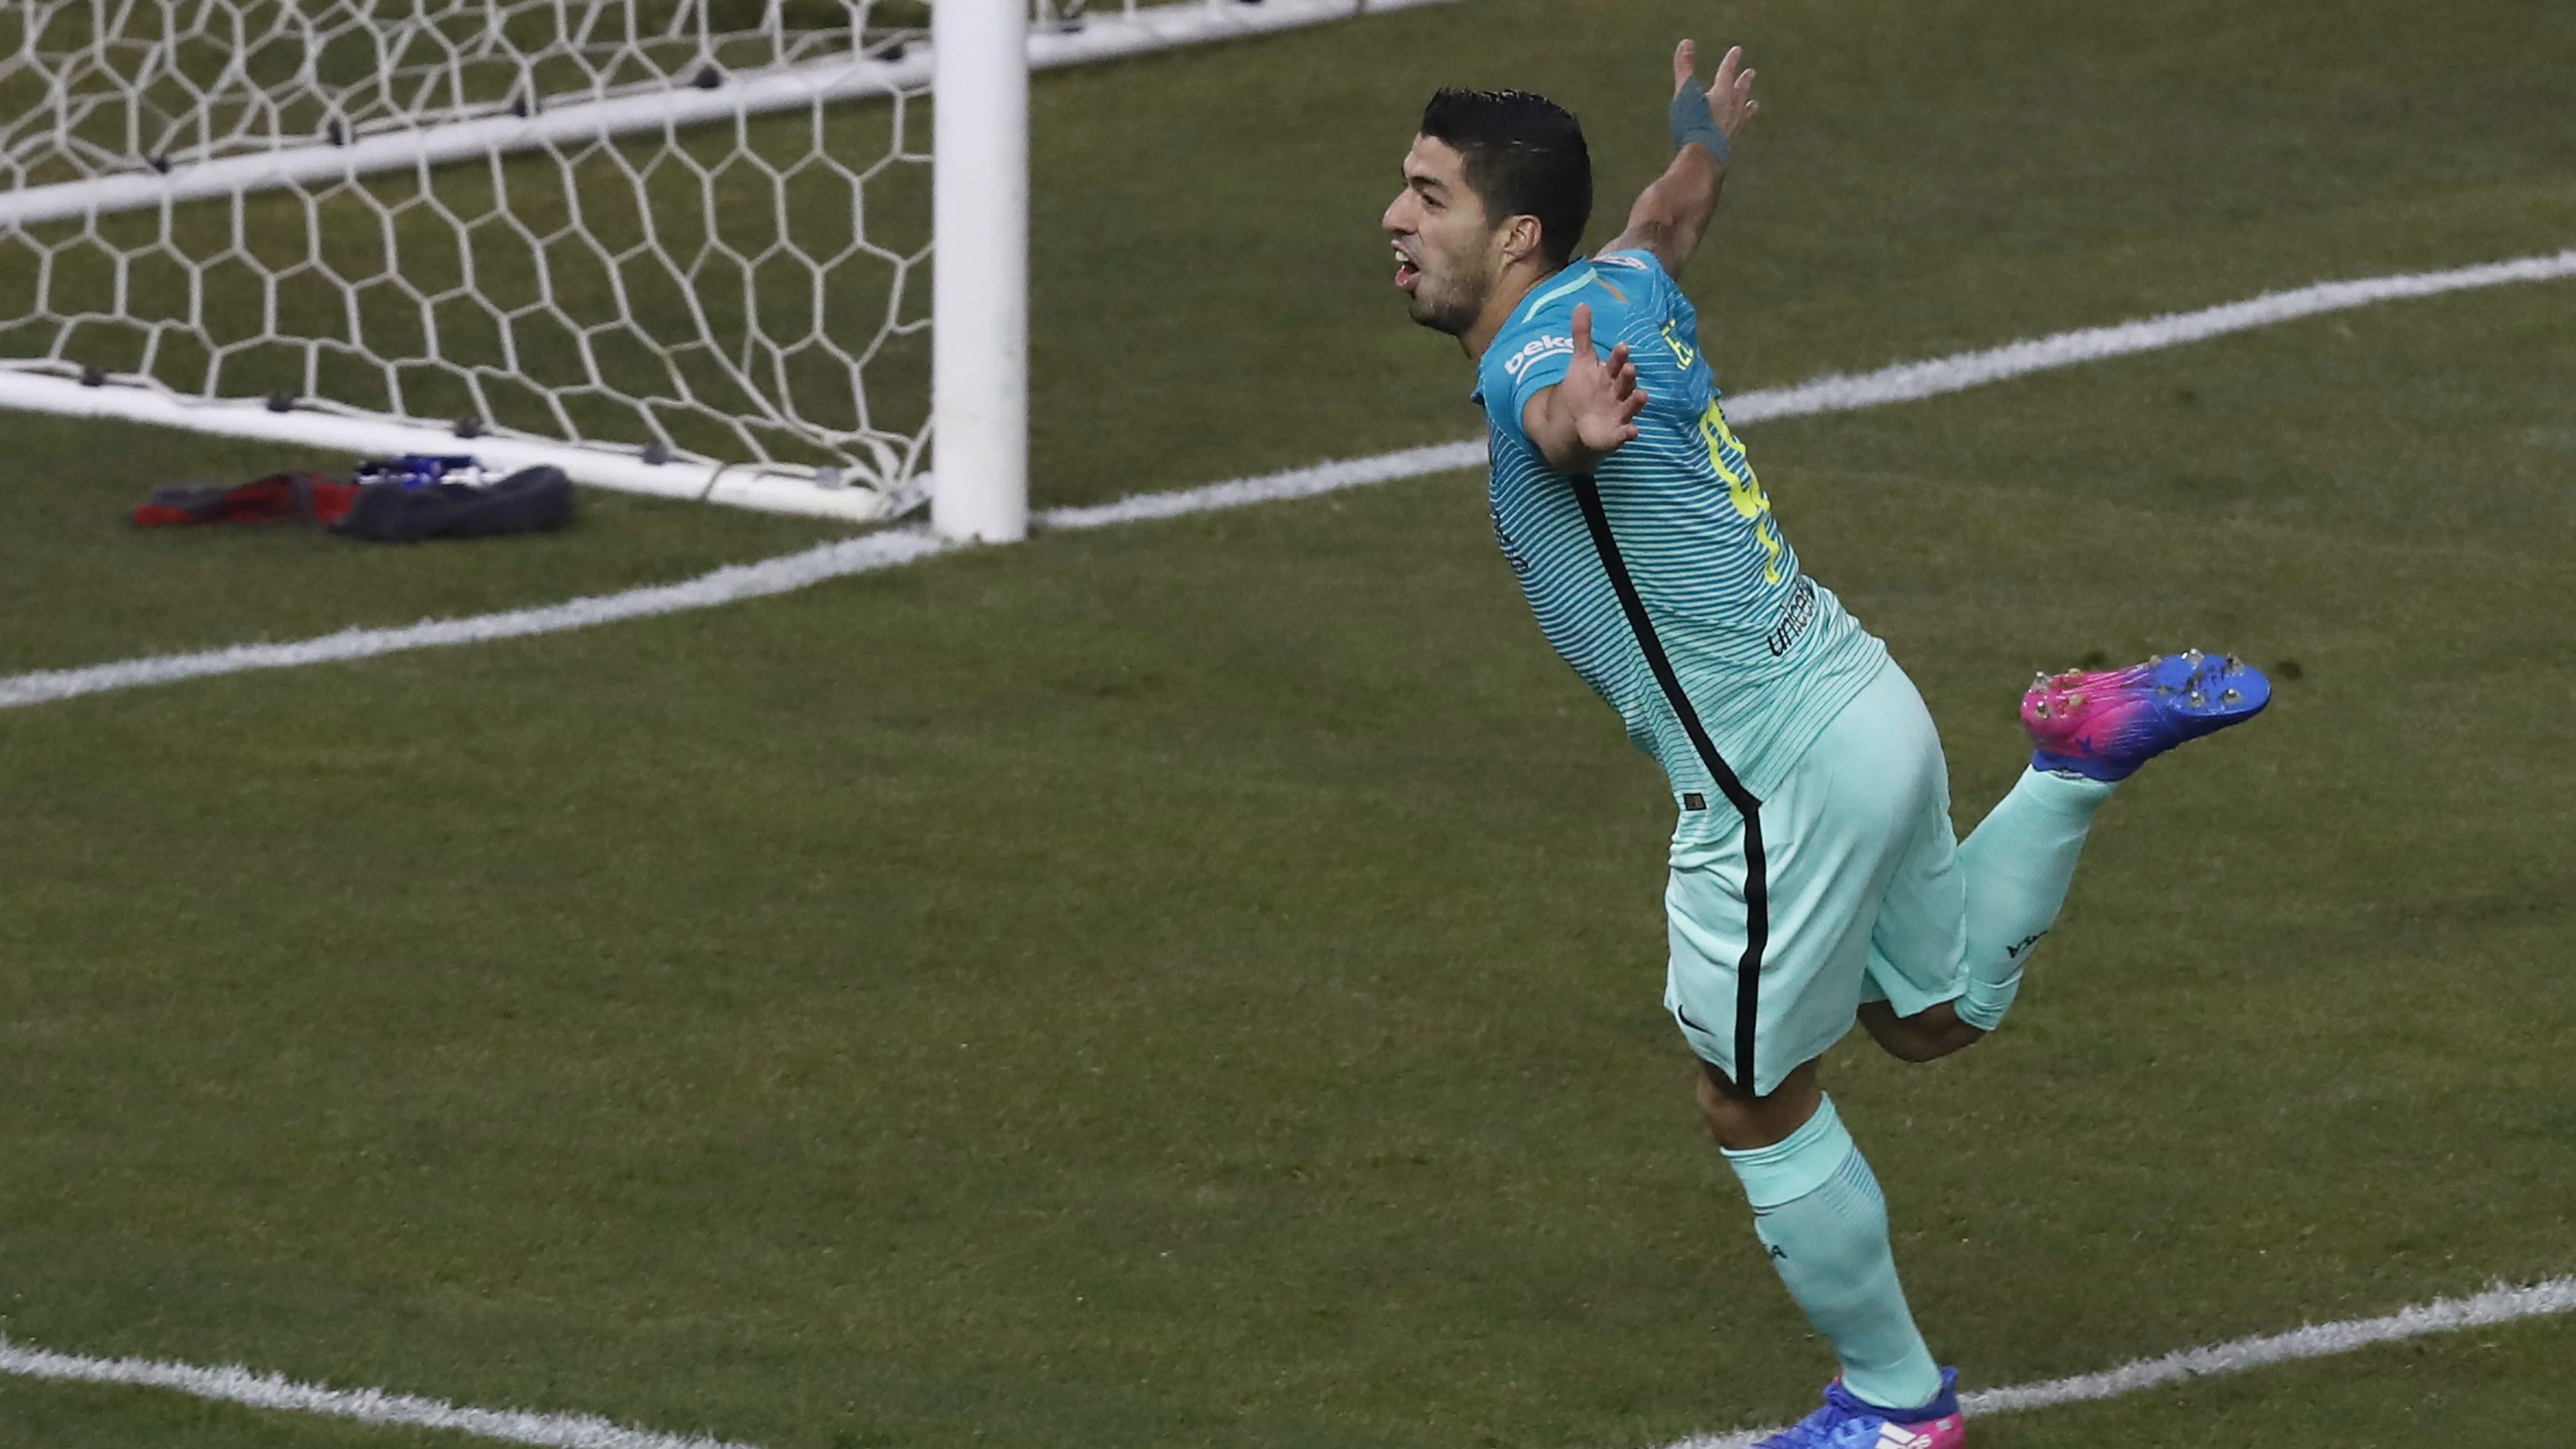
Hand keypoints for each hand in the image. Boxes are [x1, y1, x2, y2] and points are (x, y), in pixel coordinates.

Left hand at [1557, 302, 1645, 456]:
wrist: (1576, 422)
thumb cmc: (1583, 389)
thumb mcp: (1581, 362)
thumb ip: (1582, 335)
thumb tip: (1582, 304)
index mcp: (1610, 374)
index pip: (1616, 362)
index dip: (1619, 355)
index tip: (1621, 346)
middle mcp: (1619, 391)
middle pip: (1625, 382)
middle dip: (1627, 375)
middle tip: (1629, 367)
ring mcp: (1619, 412)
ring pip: (1631, 405)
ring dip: (1637, 401)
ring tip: (1642, 395)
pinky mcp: (1617, 433)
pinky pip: (1626, 433)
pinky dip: (1630, 433)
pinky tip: (1634, 432)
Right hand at [1674, 39, 1757, 142]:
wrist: (1703, 158)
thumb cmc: (1693, 124)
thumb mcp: (1686, 93)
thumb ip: (1685, 69)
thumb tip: (1686, 42)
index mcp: (1722, 95)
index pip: (1727, 73)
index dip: (1731, 61)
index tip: (1738, 50)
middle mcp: (1731, 111)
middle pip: (1740, 92)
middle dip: (1744, 82)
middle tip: (1751, 73)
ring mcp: (1732, 130)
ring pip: (1743, 114)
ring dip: (1747, 107)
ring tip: (1753, 104)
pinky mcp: (1728, 147)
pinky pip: (1738, 133)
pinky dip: (1740, 128)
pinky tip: (1738, 132)